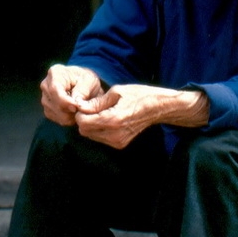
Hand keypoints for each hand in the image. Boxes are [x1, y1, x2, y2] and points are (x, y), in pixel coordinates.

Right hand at [39, 65, 103, 125]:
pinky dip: (67, 119)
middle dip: (69, 110)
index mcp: (55, 73)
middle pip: (53, 103)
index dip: (65, 101)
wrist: (83, 84)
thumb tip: (77, 104)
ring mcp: (45, 98)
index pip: (54, 90)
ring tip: (79, 109)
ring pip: (55, 113)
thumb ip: (83, 91)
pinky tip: (74, 113)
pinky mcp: (47, 109)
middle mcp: (46, 85)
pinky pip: (56, 118)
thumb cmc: (86, 80)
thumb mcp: (89, 80)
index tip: (76, 107)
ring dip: (69, 116)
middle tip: (82, 109)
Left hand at [75, 84, 208, 148]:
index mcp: (113, 120)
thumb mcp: (116, 92)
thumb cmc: (138, 96)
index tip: (86, 104)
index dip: (80, 113)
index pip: (83, 122)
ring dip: (91, 125)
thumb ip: (96, 102)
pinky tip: (108, 120)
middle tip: (92, 108)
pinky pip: (100, 138)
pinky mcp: (120, 144)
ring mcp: (117, 142)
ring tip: (102, 113)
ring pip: (91, 136)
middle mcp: (114, 135)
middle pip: (84, 131)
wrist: (158, 108)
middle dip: (84, 119)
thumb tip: (79, 106)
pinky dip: (99, 129)